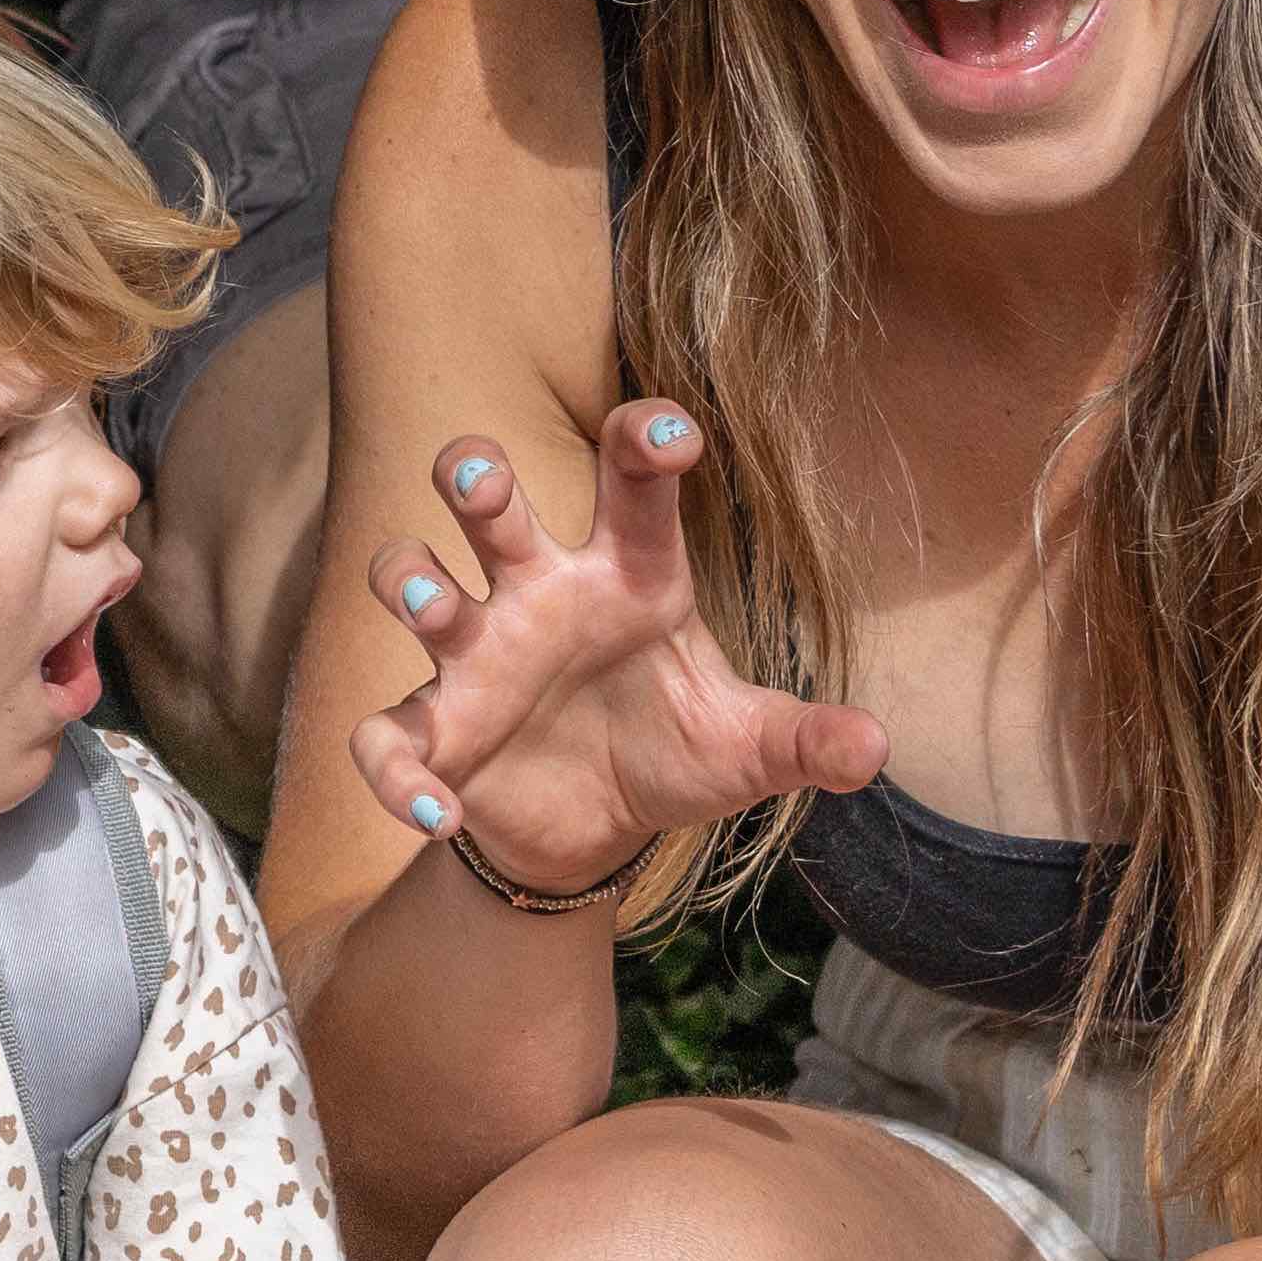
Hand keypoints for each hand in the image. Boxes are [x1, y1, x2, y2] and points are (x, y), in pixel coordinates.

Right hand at [348, 406, 882, 902]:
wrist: (593, 828)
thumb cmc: (670, 750)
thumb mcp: (744, 746)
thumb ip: (803, 739)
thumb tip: (875, 748)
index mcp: (624, 576)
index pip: (630, 484)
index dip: (643, 440)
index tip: (672, 432)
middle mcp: (537, 594)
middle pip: (487, 500)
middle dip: (473, 473)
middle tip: (481, 484)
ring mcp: (476, 656)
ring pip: (412, 578)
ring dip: (411, 581)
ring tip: (437, 607)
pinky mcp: (435, 731)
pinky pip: (386, 737)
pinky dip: (397, 772)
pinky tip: (438, 813)